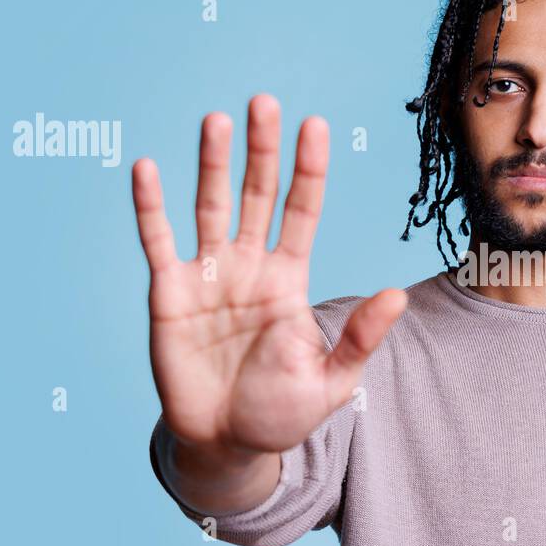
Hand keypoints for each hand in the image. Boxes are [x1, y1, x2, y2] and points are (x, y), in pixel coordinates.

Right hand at [131, 94, 405, 459]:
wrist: (224, 444)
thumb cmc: (279, 414)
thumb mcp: (329, 380)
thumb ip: (359, 337)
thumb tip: (397, 296)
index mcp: (289, 280)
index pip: (301, 211)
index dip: (307, 170)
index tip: (314, 125)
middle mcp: (250, 266)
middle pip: (257, 195)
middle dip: (262, 150)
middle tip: (264, 101)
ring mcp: (208, 276)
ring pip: (210, 206)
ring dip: (212, 164)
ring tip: (216, 120)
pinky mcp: (169, 293)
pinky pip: (158, 241)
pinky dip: (151, 206)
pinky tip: (148, 168)